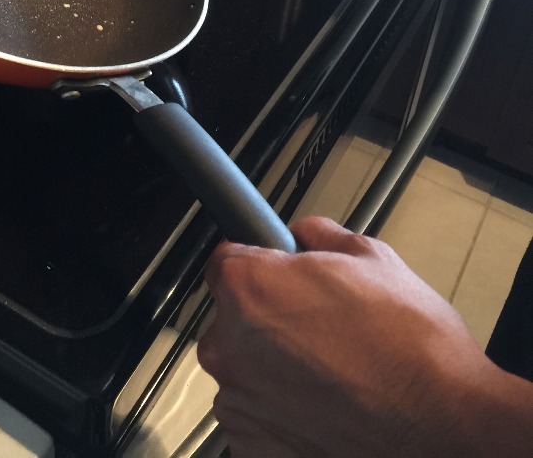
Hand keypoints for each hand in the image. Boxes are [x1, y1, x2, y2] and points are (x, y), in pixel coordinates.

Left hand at [198, 216, 532, 457]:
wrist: (443, 430)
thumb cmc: (412, 351)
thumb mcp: (372, 256)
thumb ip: (319, 235)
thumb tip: (305, 233)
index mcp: (249, 288)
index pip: (227, 258)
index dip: (260, 261)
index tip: (278, 271)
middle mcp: (230, 345)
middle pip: (233, 316)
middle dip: (269, 315)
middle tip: (320, 322)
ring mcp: (239, 401)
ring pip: (246, 367)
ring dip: (275, 365)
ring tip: (333, 368)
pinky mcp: (252, 446)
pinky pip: (256, 412)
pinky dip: (283, 408)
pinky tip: (327, 401)